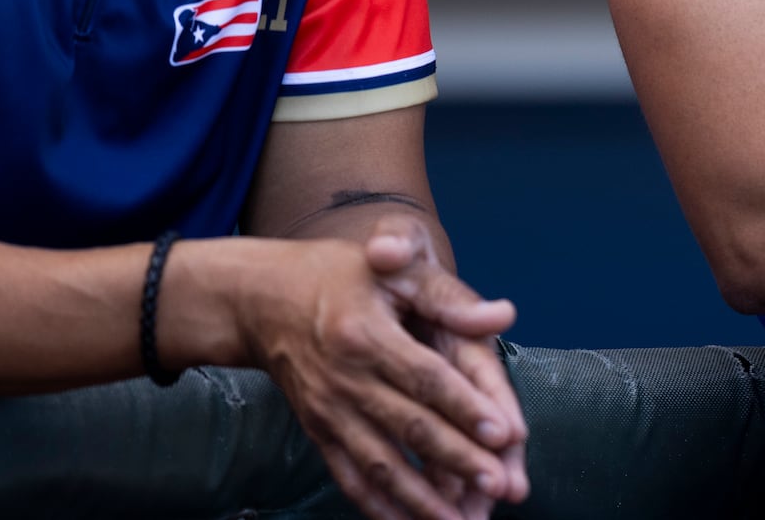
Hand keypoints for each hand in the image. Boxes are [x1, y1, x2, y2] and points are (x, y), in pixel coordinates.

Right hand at [220, 236, 523, 519]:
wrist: (259, 299)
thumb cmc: (335, 275)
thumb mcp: (392, 268)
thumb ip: (448, 295)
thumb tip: (503, 314)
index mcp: (367, 334)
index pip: (425, 378)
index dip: (465, 407)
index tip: (504, 433)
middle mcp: (346, 380)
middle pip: (409, 427)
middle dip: (456, 461)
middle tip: (498, 485)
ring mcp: (329, 412)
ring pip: (380, 465)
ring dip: (421, 499)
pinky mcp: (318, 432)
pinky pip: (349, 478)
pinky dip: (379, 507)